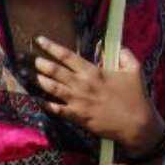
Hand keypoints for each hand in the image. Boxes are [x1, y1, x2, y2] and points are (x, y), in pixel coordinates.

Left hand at [32, 37, 164, 155]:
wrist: (136, 124)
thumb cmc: (136, 96)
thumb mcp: (134, 70)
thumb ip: (124, 54)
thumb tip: (115, 45)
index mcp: (94, 72)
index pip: (67, 56)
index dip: (51, 47)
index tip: (39, 41)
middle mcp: (82, 84)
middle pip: (55, 71)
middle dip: (40, 63)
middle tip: (28, 58)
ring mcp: (77, 101)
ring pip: (52, 88)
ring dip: (39, 80)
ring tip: (28, 74)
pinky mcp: (77, 116)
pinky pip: (56, 109)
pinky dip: (45, 104)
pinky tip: (36, 99)